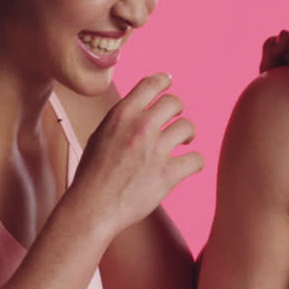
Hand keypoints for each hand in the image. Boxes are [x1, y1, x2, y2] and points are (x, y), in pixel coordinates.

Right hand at [61, 73, 203, 236]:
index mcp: (122, 114)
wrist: (92, 207)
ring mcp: (156, 150)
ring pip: (188, 127)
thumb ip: (122, 120)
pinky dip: (195, 163)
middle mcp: (141, 126)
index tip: (169, 84)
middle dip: (177, 111)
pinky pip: (197, 159)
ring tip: (182, 144)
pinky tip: (188, 166)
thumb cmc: (92, 175)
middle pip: (174, 102)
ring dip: (187, 135)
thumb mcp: (100, 135)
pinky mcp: (168, 174)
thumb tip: (139, 110)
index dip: (165, 81)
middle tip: (175, 122)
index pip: (152, 83)